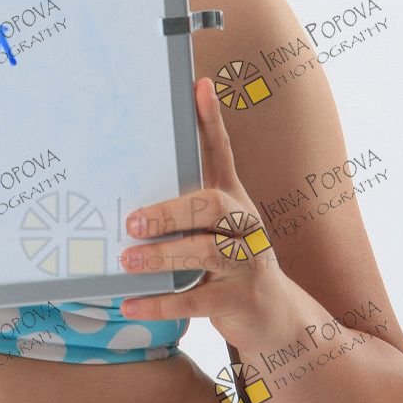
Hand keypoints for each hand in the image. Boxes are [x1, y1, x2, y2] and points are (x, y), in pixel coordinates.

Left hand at [117, 76, 292, 344]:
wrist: (276, 316)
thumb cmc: (231, 261)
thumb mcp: (216, 228)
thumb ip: (183, 206)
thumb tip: (127, 185)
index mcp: (233, 199)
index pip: (222, 153)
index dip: (212, 120)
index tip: (200, 86)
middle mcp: (244, 225)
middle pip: (211, 205)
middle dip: (170, 211)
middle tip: (133, 221)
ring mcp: (246, 263)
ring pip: (205, 251)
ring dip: (162, 256)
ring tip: (127, 260)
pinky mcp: (239, 300)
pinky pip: (197, 299)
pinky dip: (161, 303)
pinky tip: (131, 302)